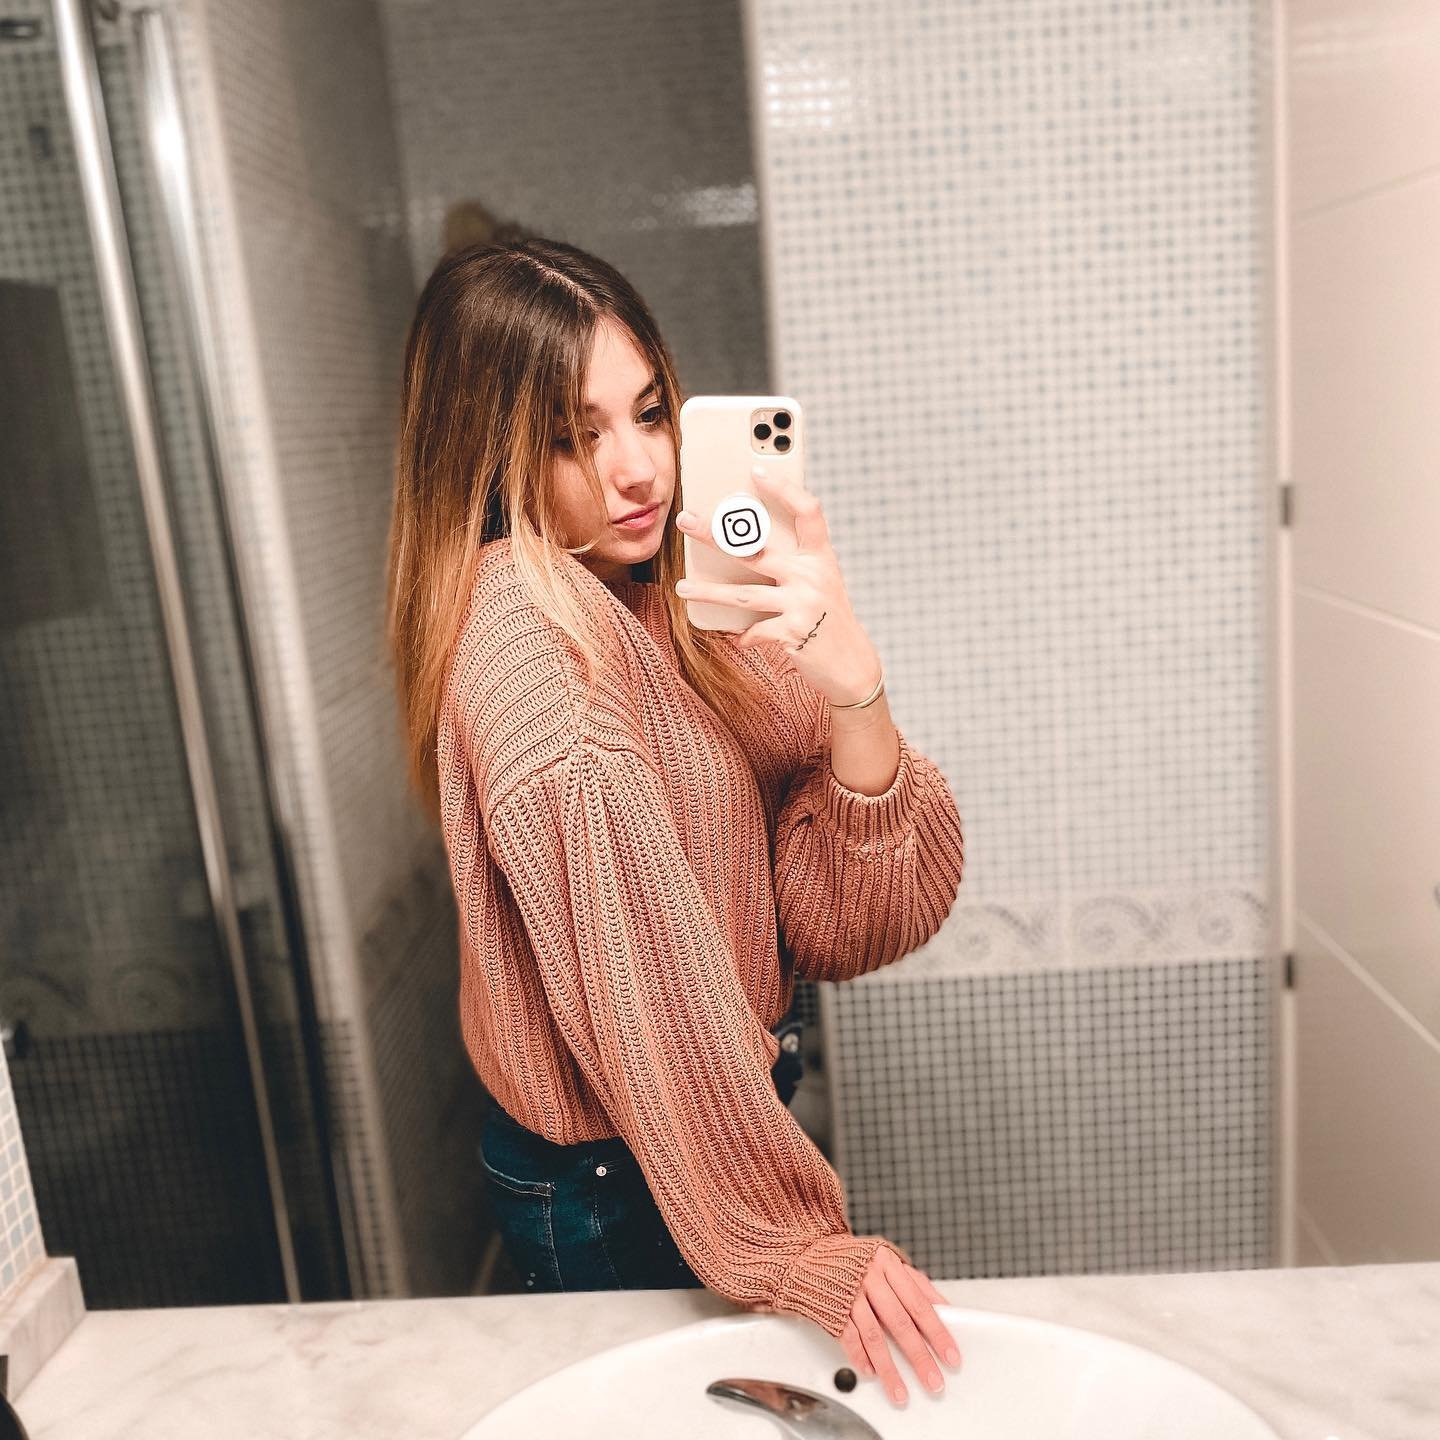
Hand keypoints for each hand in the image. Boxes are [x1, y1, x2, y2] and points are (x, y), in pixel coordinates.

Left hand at [673, 463, 881, 707]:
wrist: (853, 666)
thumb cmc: (830, 619)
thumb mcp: (821, 583)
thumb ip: (795, 563)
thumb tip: (747, 543)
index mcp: (821, 556)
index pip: (806, 511)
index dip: (784, 488)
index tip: (758, 471)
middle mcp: (813, 575)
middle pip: (755, 548)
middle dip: (715, 533)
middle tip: (686, 521)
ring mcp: (803, 603)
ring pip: (743, 593)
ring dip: (708, 592)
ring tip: (683, 588)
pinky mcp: (793, 633)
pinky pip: (754, 631)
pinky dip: (742, 636)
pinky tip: (734, 638)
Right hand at [838, 1245, 961, 1407]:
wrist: (809, 1254)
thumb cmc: (854, 1261)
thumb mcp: (888, 1262)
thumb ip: (916, 1283)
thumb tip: (944, 1308)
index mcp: (888, 1265)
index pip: (919, 1304)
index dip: (938, 1332)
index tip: (951, 1356)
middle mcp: (870, 1278)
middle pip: (900, 1323)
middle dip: (919, 1357)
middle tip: (933, 1381)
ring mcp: (850, 1294)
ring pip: (874, 1336)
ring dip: (889, 1369)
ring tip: (900, 1392)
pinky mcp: (832, 1309)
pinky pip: (849, 1338)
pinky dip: (860, 1358)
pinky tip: (870, 1372)